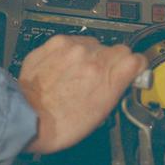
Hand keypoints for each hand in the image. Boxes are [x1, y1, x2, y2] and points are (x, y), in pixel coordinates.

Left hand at [17, 35, 146, 153]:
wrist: (28, 115)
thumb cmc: (61, 123)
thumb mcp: (101, 113)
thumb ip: (115, 88)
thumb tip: (122, 79)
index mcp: (108, 77)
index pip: (136, 59)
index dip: (135, 66)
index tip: (132, 70)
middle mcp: (91, 57)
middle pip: (116, 50)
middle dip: (112, 62)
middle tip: (100, 77)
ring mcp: (72, 48)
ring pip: (93, 43)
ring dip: (90, 56)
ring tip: (77, 74)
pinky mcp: (54, 43)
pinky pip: (71, 41)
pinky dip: (70, 51)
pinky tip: (63, 67)